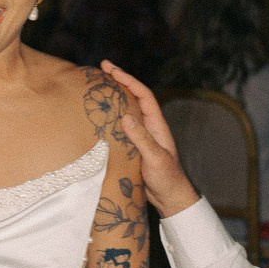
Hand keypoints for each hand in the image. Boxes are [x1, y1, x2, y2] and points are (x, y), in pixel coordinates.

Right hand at [100, 61, 197, 215]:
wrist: (170, 198)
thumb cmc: (167, 178)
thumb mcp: (155, 158)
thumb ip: (142, 138)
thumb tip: (125, 117)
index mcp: (157, 125)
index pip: (143, 95)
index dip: (128, 80)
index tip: (111, 69)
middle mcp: (149, 126)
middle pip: (134, 97)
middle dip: (119, 81)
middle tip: (101, 69)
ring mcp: (142, 136)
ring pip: (127, 110)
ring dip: (114, 97)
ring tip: (98, 86)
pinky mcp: (134, 146)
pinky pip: (121, 126)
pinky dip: (111, 116)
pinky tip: (99, 116)